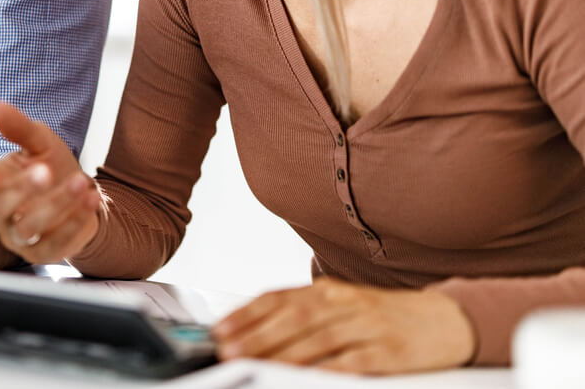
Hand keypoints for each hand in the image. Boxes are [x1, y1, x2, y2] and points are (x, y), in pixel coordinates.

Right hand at [0, 102, 101, 263]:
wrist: (80, 193)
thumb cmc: (50, 164)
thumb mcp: (39, 142)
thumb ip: (19, 128)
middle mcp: (0, 214)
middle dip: (21, 191)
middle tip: (45, 171)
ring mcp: (19, 237)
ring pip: (27, 229)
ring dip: (55, 204)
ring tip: (80, 182)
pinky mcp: (43, 252)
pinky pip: (54, 245)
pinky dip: (73, 223)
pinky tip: (90, 201)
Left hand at [212, 278, 476, 373]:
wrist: (446, 320)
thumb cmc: (384, 317)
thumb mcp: (342, 307)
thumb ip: (305, 316)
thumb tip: (257, 330)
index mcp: (327, 291)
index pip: (278, 298)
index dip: (246, 314)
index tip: (219, 330)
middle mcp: (344, 303)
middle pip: (292, 317)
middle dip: (255, 334)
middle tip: (227, 349)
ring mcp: (367, 325)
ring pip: (317, 337)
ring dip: (282, 352)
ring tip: (255, 363)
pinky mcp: (389, 351)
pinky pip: (355, 360)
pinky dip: (331, 367)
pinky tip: (312, 375)